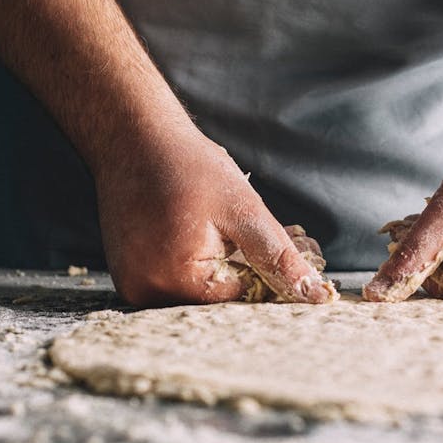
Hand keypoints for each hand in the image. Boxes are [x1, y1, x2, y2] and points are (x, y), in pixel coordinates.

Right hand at [94, 130, 337, 306]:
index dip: (268, 278)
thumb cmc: (187, 165)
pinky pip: (174, 284)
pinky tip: (203, 236)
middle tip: (270, 237)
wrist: (132, 138)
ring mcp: (133, 286)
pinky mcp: (129, 276)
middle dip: (248, 275)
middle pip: (215, 304)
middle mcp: (147, 292)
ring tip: (226, 231)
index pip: (239, 302)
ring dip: (221, 272)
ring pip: (196, 296)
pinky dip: (195, 267)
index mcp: (176, 279)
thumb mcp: (243, 209)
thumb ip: (278, 257)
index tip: (288, 249)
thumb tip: (313, 295)